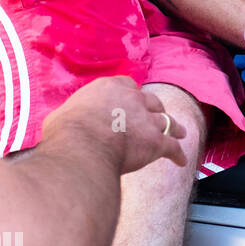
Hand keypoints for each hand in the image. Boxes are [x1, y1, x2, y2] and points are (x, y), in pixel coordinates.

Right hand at [42, 76, 186, 171]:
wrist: (83, 146)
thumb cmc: (66, 131)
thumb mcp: (63, 114)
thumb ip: (75, 114)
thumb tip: (66, 123)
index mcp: (110, 88)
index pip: (127, 86)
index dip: (131, 95)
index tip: (132, 101)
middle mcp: (133, 99)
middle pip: (151, 101)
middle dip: (155, 109)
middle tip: (157, 116)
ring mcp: (147, 120)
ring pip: (167, 121)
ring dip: (174, 128)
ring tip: (180, 132)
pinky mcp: (156, 141)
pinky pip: (172, 147)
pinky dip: (178, 154)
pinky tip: (181, 160)